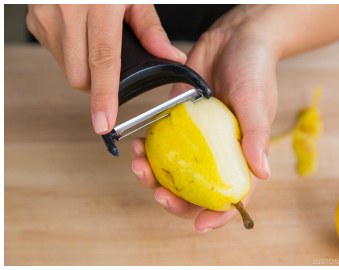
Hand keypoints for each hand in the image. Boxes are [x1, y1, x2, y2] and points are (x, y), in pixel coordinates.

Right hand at [26, 4, 185, 133]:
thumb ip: (152, 29)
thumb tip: (171, 58)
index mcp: (99, 7)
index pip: (103, 62)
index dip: (104, 96)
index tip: (104, 122)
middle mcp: (67, 12)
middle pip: (81, 75)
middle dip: (98, 83)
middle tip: (115, 66)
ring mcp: (46, 16)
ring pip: (67, 68)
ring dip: (84, 67)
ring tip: (98, 39)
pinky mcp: (34, 20)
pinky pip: (54, 53)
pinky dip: (71, 52)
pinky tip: (81, 32)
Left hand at [130, 5, 275, 232]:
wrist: (235, 38)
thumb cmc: (255, 70)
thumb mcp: (257, 102)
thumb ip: (256, 137)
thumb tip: (262, 174)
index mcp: (244, 156)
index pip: (233, 195)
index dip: (218, 215)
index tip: (199, 224)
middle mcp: (219, 154)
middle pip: (196, 192)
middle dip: (175, 200)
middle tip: (158, 192)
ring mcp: (196, 140)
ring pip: (174, 173)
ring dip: (154, 177)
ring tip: (139, 166)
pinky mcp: (178, 123)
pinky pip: (160, 146)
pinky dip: (146, 151)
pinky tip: (136, 145)